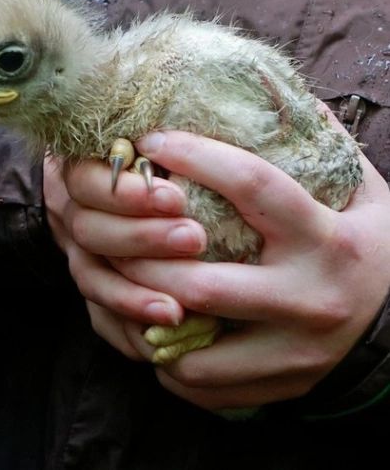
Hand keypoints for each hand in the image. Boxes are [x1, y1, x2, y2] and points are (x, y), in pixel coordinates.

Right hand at [44, 155, 204, 358]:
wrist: (147, 198)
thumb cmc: (173, 166)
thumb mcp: (168, 150)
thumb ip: (175, 147)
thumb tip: (186, 148)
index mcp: (89, 169)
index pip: (88, 181)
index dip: (126, 193)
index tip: (175, 197)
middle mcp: (78, 214)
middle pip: (89, 230)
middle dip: (140, 238)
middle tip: (194, 239)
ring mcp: (85, 257)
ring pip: (92, 280)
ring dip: (130, 295)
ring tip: (174, 310)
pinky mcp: (97, 297)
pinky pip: (101, 321)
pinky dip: (128, 334)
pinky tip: (160, 346)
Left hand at [107, 130, 389, 409]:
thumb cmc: (372, 249)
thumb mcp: (365, 193)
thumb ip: (321, 146)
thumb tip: (269, 87)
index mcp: (329, 240)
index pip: (255, 189)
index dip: (196, 157)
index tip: (151, 139)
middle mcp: (310, 299)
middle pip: (202, 283)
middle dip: (142, 258)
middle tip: (109, 229)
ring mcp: (295, 352)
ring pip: (192, 344)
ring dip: (142, 315)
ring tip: (119, 282)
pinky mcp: (280, 387)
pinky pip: (200, 383)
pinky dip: (165, 358)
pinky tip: (152, 327)